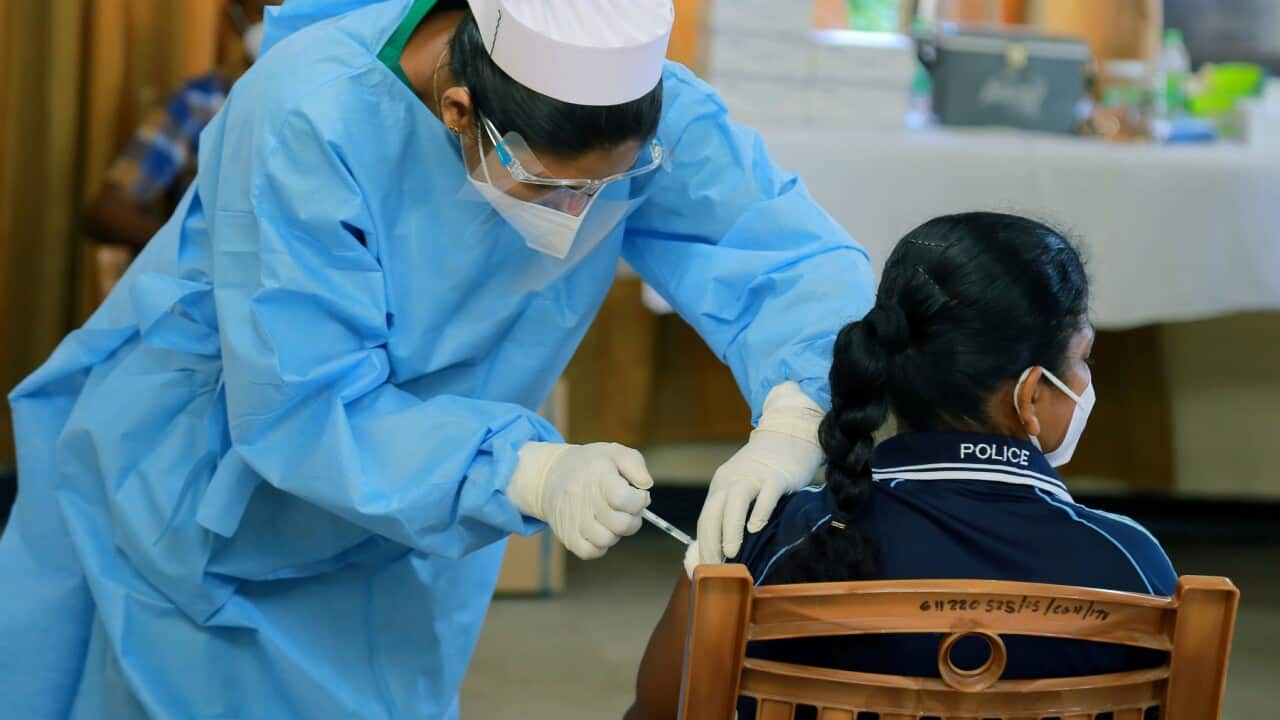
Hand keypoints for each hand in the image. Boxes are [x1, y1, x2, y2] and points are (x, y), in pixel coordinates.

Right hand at [507, 442, 652, 558]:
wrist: (549, 476)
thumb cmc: (589, 465)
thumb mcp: (613, 452)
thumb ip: (636, 464)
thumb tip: (646, 486)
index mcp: (598, 478)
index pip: (625, 499)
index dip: (639, 500)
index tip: (638, 494)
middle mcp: (584, 501)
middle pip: (622, 524)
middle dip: (633, 517)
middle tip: (627, 507)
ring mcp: (574, 521)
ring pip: (608, 540)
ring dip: (616, 531)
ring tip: (611, 516)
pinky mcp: (567, 537)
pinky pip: (591, 552)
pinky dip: (600, 545)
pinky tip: (600, 528)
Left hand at [696, 382, 824, 564]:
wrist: (788, 437)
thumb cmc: (766, 472)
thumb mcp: (742, 489)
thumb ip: (732, 514)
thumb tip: (721, 551)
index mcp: (721, 487)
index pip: (706, 519)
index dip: (704, 546)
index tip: (706, 571)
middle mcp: (732, 481)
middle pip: (714, 511)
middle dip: (711, 542)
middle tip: (714, 568)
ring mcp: (754, 477)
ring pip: (735, 501)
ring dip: (730, 528)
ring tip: (731, 553)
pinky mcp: (777, 477)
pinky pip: (766, 494)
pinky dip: (759, 511)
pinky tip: (756, 528)